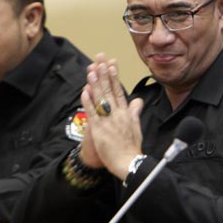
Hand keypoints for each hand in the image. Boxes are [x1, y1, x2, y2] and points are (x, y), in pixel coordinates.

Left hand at [81, 54, 144, 178]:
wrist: (129, 164)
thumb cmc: (132, 149)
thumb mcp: (137, 128)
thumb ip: (135, 112)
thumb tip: (138, 100)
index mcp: (126, 113)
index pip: (119, 91)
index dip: (115, 76)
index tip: (112, 63)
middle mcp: (118, 114)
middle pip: (110, 90)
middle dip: (105, 73)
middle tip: (100, 59)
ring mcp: (108, 121)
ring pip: (101, 99)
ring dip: (95, 83)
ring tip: (92, 70)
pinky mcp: (99, 130)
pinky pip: (93, 113)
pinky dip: (88, 102)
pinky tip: (85, 91)